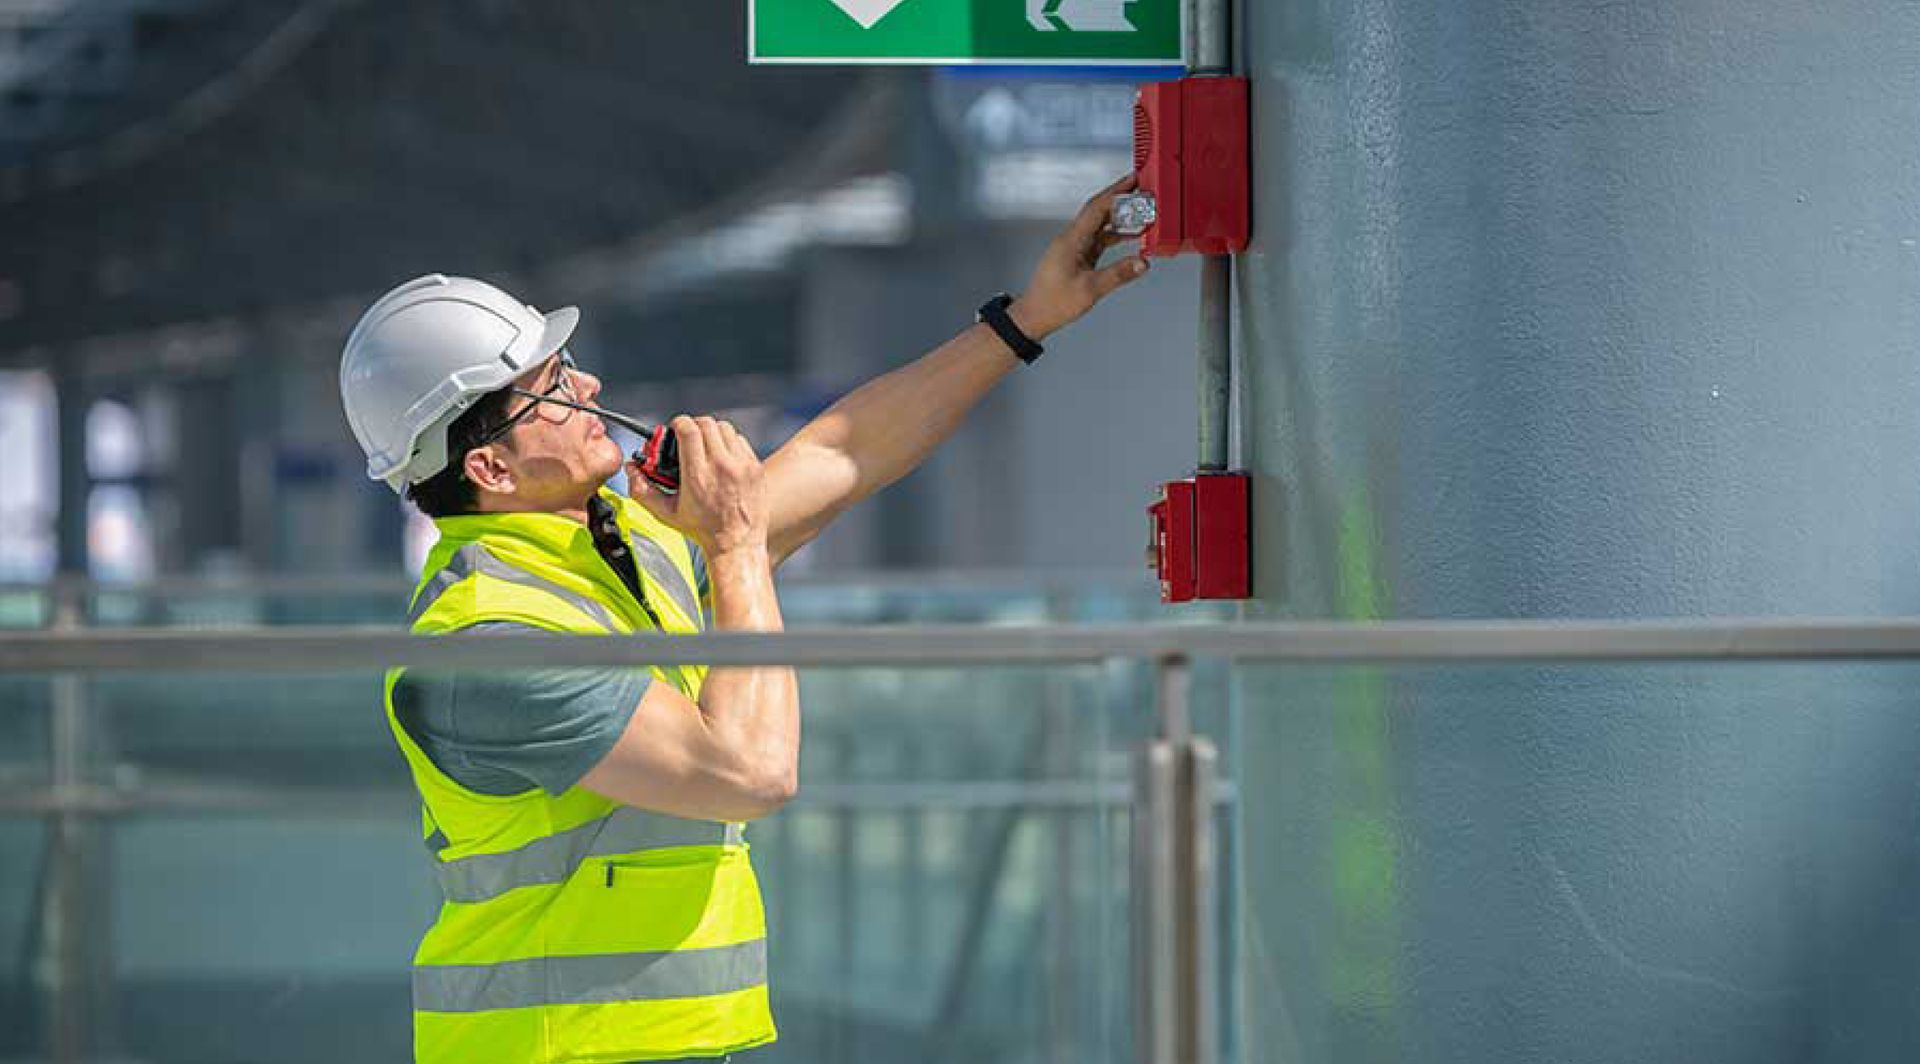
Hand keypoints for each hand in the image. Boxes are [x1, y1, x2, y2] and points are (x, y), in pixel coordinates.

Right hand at [627, 416, 767, 556]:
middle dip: (694, 426)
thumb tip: (631, 470)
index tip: (675, 429)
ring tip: (706, 447)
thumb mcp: (666, 513)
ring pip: (725, 429)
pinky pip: (741, 441)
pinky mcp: (756, 468)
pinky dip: (729, 444)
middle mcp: (722, 466)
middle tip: (688, 438)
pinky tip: (723, 458)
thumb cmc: (703, 530)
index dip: (679, 423)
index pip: (689, 429)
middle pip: (707, 424)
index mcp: (698, 475)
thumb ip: (643, 490)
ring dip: (712, 433)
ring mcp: (742, 466)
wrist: (737, 544)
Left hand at [1008, 174, 1151, 339]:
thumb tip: (1141, 263)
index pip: (1096, 207)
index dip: (1116, 192)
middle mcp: (1071, 239)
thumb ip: (1119, 274)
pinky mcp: (1077, 255)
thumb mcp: (1090, 289)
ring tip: (1141, 210)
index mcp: (1071, 240)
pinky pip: (1099, 238)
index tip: (1133, 181)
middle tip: (1141, 188)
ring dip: (1120, 216)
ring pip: (1100, 224)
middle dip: (1120, 197)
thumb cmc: (1052, 303)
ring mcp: (1074, 246)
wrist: (1034, 315)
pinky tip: (1128, 234)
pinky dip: (1114, 234)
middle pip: (1099, 210)